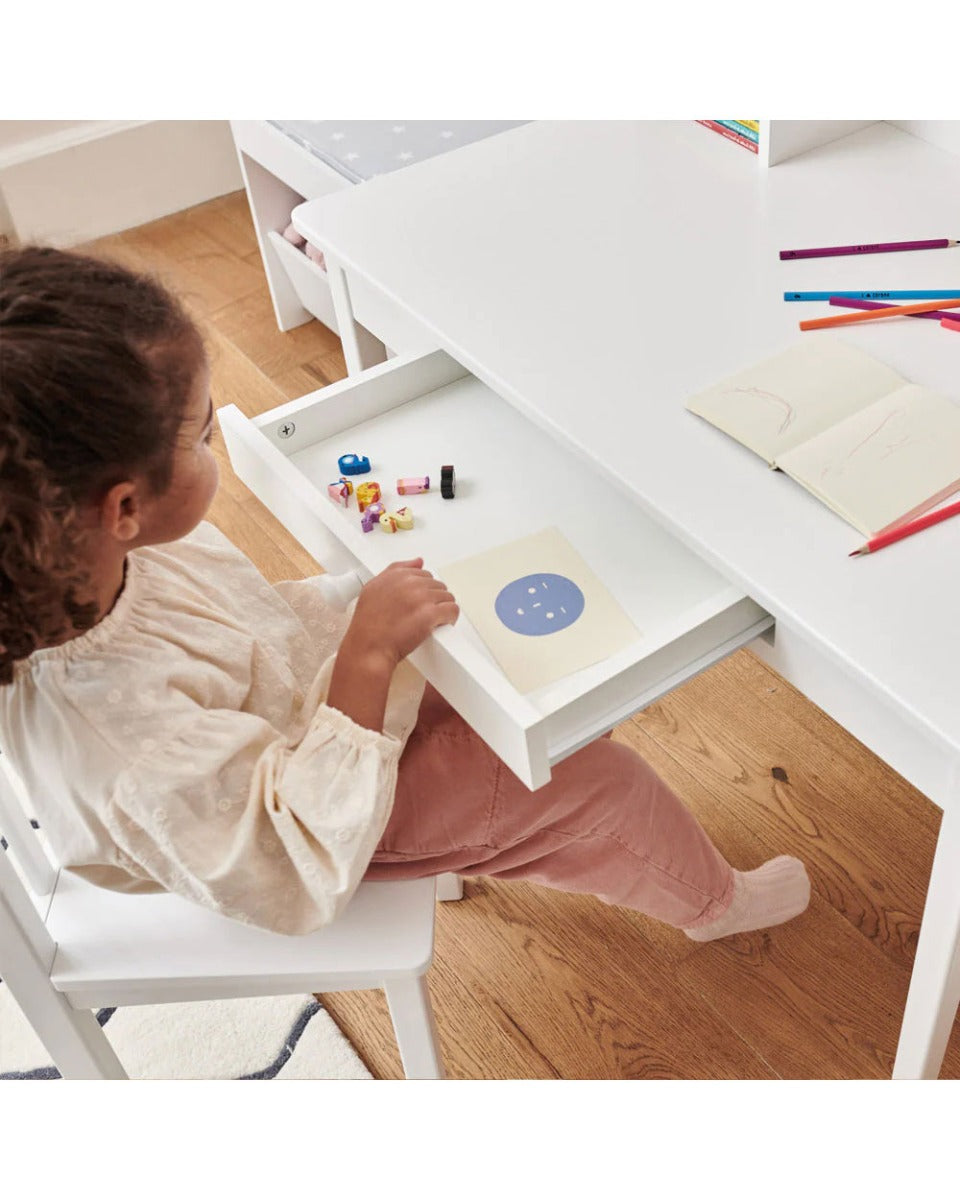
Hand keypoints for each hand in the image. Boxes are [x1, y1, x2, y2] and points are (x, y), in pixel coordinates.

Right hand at [326, 559, 457, 732]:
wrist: (368, 649)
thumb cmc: (368, 625)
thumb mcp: (373, 589)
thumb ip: (395, 570)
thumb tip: (418, 561)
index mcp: (395, 575)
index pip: (423, 573)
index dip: (423, 590)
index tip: (418, 602)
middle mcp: (408, 583)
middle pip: (437, 585)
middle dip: (433, 600)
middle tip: (423, 615)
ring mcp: (420, 598)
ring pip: (447, 597)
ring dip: (442, 609)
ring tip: (431, 622)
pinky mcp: (430, 614)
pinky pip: (452, 610)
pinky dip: (450, 618)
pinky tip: (440, 625)